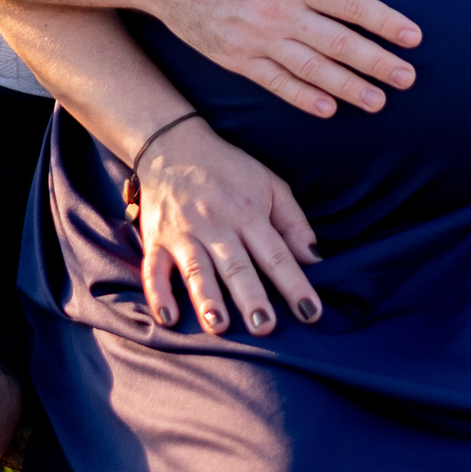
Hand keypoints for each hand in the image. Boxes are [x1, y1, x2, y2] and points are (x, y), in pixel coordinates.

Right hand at [137, 117, 322, 336]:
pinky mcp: (156, 239)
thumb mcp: (269, 184)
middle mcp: (216, 224)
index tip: (312, 313)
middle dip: (250, 296)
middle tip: (265, 327)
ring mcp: (183, 233)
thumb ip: (293, 223)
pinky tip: (169, 319)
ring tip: (219, 326)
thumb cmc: (229, 170)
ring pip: (196, 269)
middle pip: (236, 265)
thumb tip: (316, 260)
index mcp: (248, 212)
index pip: (276, 253)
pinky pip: (154, 269)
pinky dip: (158, 294)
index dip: (294, 283)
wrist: (174, 145)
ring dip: (207, 298)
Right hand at [141, 0, 421, 119]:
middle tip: (408, 78)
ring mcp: (257, 39)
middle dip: (378, 63)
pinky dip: (305, 98)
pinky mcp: (236, 58)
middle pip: (340, 44)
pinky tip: (329, 107)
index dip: (385, 22)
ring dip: (349, 87)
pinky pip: (277, 83)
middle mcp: (279, 12)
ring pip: (313, 70)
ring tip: (378, 101)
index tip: (413, 37)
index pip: (351, 4)